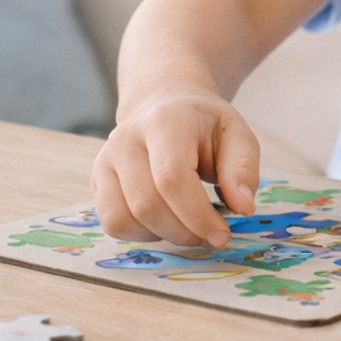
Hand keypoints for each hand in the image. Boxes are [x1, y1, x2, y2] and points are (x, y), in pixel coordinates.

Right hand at [91, 87, 261, 248]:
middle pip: (147, 204)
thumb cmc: (203, 125)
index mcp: (165, 121)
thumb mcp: (236, 134)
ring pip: (123, 218)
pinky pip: (111, 222)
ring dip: (162, 235)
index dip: (197, 215)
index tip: (222, 234)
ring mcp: (105, 158)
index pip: (171, 178)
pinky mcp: (96, 178)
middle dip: (183, 231)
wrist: (164, 104)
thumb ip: (242, 168)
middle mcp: (126, 138)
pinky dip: (141, 234)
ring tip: (188, 227)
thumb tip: (243, 207)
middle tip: (211, 236)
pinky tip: (165, 222)